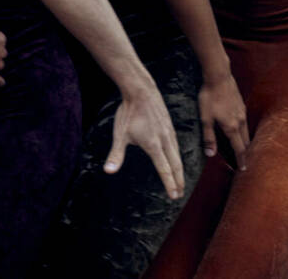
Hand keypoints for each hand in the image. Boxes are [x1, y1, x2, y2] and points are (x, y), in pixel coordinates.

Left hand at [103, 84, 184, 198]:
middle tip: (180, 194)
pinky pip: (176, 145)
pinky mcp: (169, 125)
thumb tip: (108, 171)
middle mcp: (165, 140)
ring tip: (180, 179)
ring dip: (180, 169)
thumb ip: (116, 155)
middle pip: (175, 165)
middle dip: (178, 181)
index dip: (170, 184)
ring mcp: (169, 132)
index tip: (174, 196)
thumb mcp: (120, 135)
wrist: (141, 91)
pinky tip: (175, 156)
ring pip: (178, 154)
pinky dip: (178, 155)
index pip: (165, 170)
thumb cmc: (129, 113)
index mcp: (154, 146)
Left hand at [197, 73, 249, 169]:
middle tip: (245, 162)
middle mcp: (240, 122)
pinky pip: (245, 122)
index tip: (244, 169)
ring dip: (246, 142)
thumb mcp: (205, 118)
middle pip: (246, 142)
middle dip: (246, 153)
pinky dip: (245, 131)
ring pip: (247, 131)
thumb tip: (211, 154)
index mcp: (231, 127)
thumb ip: (208, 137)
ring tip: (244, 149)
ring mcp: (242, 112)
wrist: (219, 76)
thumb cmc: (209, 97)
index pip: (239, 149)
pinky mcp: (242, 105)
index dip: (241, 160)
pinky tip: (240, 130)